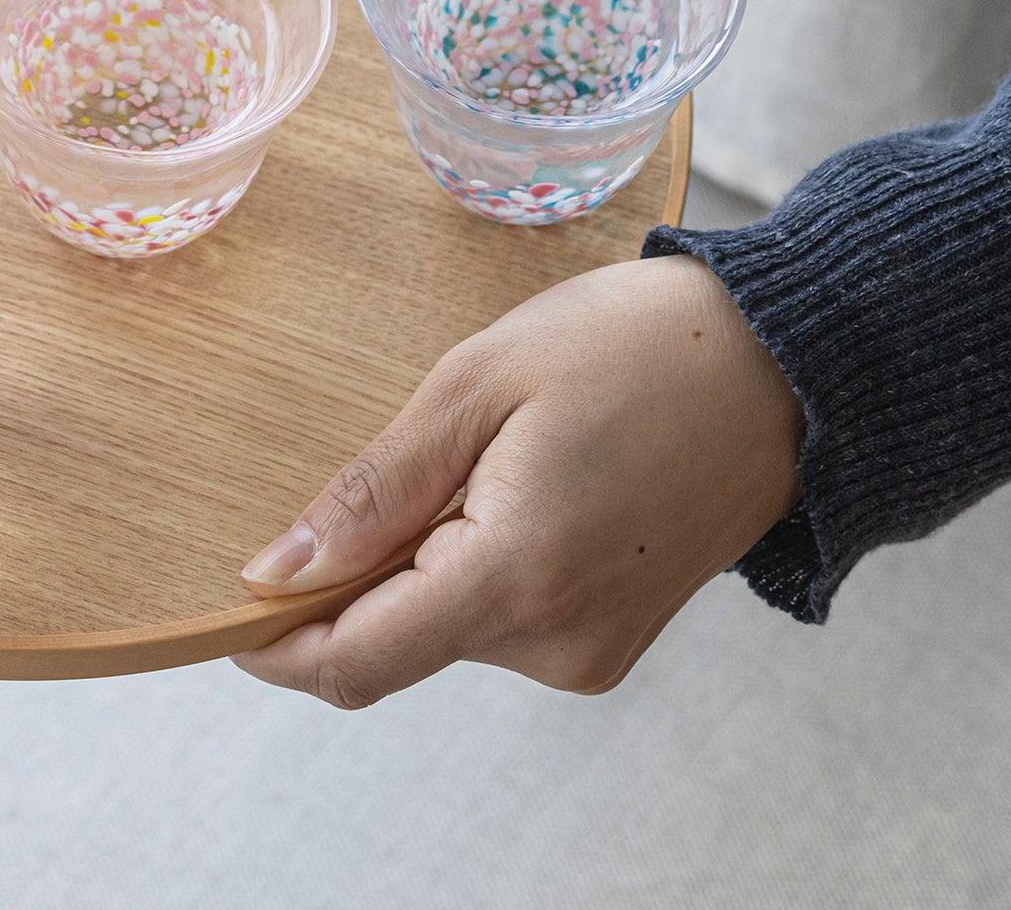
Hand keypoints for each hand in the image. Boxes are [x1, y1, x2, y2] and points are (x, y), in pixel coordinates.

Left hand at [234, 254, 801, 706]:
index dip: (276, 644)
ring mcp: (589, 651)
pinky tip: (522, 481)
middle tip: (409, 453)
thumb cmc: (631, 347)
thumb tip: (277, 570)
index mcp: (517, 577)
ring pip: (446, 630)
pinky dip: (477, 565)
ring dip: (425, 561)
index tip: (229, 602)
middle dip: (361, 572)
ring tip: (492, 451)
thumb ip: (374, 489)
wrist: (781, 365)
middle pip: (396, 645)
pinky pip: (501, 620)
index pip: (355, 663)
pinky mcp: (610, 640)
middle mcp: (555, 642)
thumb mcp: (479, 383)